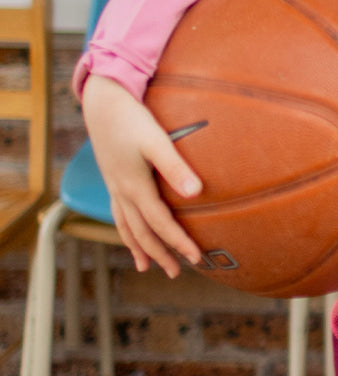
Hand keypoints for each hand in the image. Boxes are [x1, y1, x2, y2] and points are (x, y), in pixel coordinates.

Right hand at [80, 75, 203, 276]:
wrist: (102, 103)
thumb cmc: (132, 119)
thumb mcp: (157, 141)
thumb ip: (176, 167)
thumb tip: (196, 193)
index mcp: (135, 187)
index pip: (161, 223)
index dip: (178, 243)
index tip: (196, 259)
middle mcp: (122, 192)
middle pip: (142, 232)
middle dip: (159, 253)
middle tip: (176, 272)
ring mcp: (114, 187)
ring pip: (126, 226)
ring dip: (139, 246)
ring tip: (146, 266)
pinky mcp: (112, 178)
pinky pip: (118, 213)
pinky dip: (126, 229)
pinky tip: (131, 232)